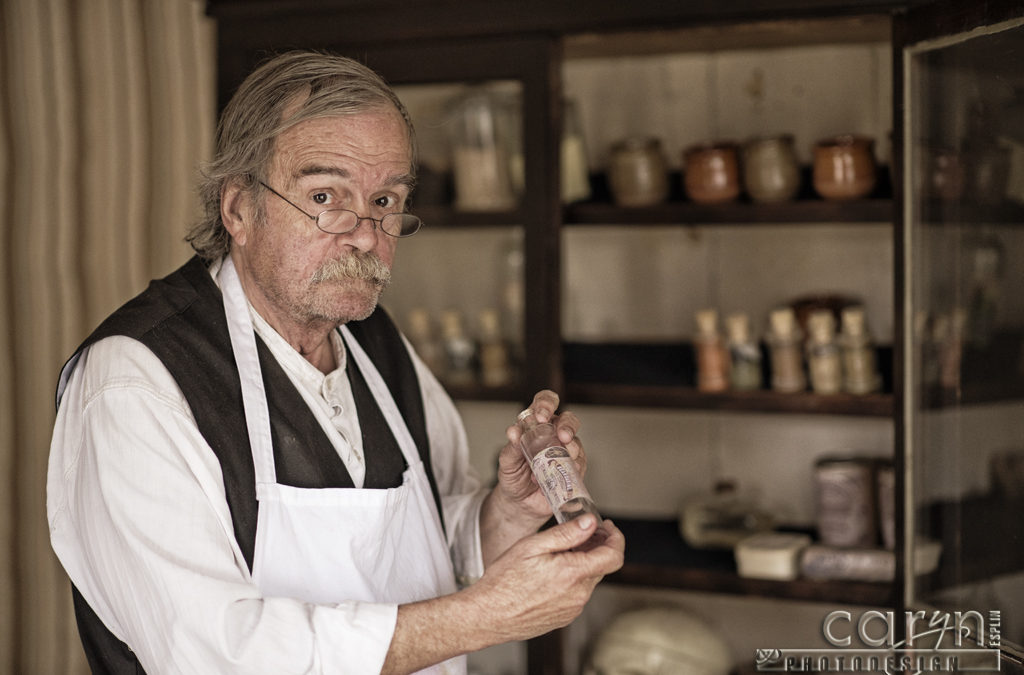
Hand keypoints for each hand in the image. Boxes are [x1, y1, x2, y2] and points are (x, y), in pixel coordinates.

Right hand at [384, 517, 624, 672]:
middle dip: (597, 547)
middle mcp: (578, 595)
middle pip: (602, 567)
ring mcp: (572, 609)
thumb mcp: (533, 546)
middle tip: (581, 532)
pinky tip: (553, 572)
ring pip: (589, 580)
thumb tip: (591, 522)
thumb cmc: (505, 580)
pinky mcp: (564, 618)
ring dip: (583, 563)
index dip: (615, 538)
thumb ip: (567, 533)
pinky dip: (573, 579)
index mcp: (574, 574)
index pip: (614, 556)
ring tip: (561, 551)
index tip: (607, 527)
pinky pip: (577, 594)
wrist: (488, 615)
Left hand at [498, 390, 585, 520]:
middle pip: (569, 420)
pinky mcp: (574, 469)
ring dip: (571, 448)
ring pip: (577, 442)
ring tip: (557, 459)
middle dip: (567, 425)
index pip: (545, 403)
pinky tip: (557, 474)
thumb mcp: (507, 462)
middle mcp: (554, 434)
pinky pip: (579, 464)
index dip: (546, 403)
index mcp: (537, 425)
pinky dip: (570, 468)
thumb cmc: (514, 476)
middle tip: (561, 435)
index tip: (541, 415)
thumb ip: (511, 447)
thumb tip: (514, 431)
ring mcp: (567, 451)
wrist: (520, 503)